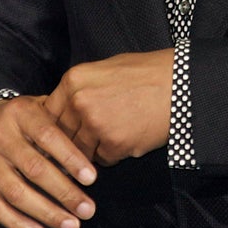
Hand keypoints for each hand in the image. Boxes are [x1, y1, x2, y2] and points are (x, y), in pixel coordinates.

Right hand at [0, 95, 97, 227]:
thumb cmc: (18, 121)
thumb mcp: (37, 109)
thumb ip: (60, 124)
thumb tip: (92, 150)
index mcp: (20, 112)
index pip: (48, 136)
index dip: (70, 158)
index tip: (91, 178)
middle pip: (34, 169)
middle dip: (64, 192)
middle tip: (87, 210)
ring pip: (17, 193)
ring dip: (46, 213)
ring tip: (71, 225)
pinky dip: (19, 224)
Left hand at [44, 49, 174, 164]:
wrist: (179, 83)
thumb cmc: (146, 73)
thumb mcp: (106, 69)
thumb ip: (80, 89)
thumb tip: (63, 110)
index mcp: (74, 80)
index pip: (47, 114)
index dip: (52, 128)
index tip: (56, 137)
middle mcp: (79, 102)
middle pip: (61, 136)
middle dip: (70, 142)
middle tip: (82, 144)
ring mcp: (95, 125)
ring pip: (80, 152)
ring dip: (91, 150)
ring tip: (112, 135)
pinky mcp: (114, 145)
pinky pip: (103, 159)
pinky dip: (113, 154)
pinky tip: (128, 137)